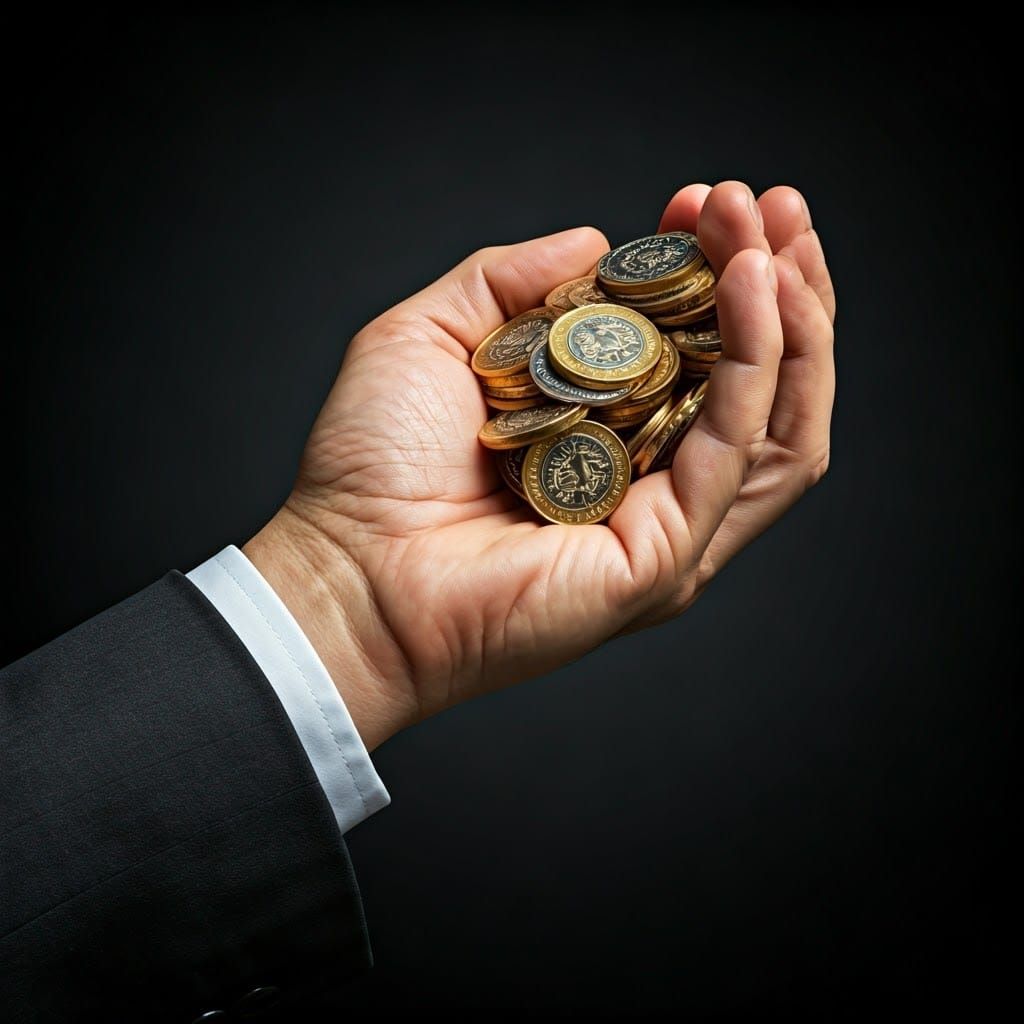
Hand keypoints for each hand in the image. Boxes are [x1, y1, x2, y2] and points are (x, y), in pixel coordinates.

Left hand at [244, 181, 835, 749]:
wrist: (346, 565)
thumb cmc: (373, 464)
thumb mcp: (434, 335)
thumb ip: (511, 282)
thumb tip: (594, 239)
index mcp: (604, 435)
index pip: (694, 350)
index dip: (714, 271)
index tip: (709, 201)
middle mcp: (647, 480)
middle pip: (754, 384)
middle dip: (777, 285)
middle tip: (773, 203)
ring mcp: (664, 523)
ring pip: (774, 421)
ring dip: (790, 320)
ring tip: (775, 237)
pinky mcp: (663, 555)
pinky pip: (733, 450)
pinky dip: (757, 363)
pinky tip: (753, 286)